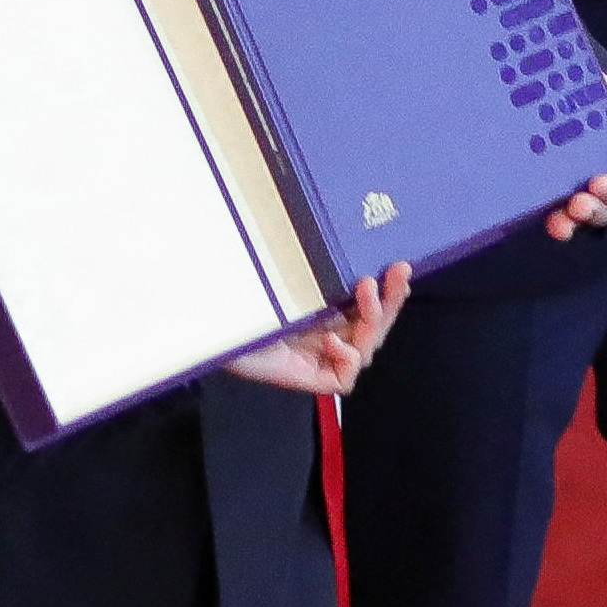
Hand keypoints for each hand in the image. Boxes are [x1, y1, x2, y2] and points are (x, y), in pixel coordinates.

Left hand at [225, 266, 407, 395]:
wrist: (209, 330)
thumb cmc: (240, 303)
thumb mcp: (282, 275)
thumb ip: (309, 264)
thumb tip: (330, 227)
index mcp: (324, 311)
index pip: (367, 304)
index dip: (388, 289)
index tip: (397, 266)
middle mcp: (327, 333)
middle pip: (375, 326)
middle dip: (391, 300)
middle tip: (396, 275)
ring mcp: (319, 358)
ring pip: (366, 349)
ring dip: (373, 322)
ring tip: (365, 297)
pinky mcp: (310, 379)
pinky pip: (344, 378)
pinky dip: (347, 360)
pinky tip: (333, 342)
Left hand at [541, 77, 606, 238]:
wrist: (557, 84)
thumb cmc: (597, 95)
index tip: (598, 183)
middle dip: (596, 210)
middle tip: (578, 204)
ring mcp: (580, 191)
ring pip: (585, 217)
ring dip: (574, 222)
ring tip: (560, 221)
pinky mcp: (553, 195)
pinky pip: (558, 216)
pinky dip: (557, 223)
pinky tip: (551, 223)